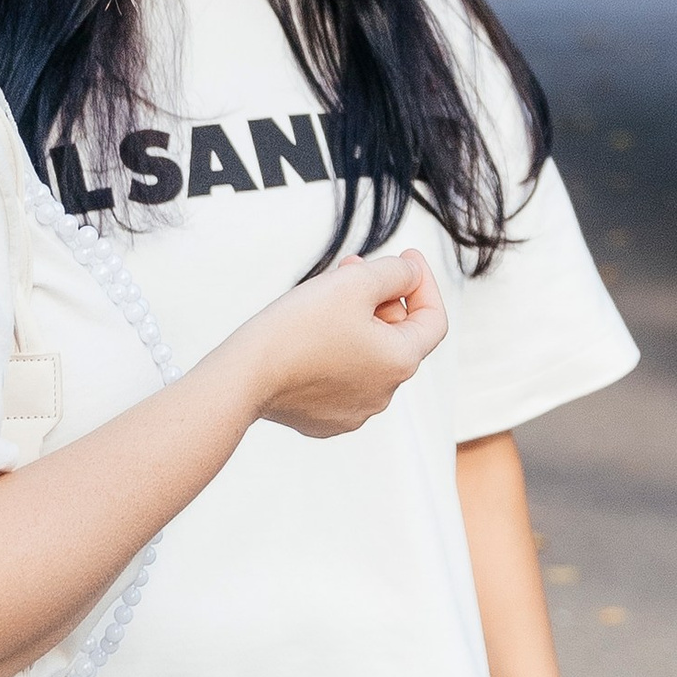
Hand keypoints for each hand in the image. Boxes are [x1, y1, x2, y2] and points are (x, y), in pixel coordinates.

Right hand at [244, 247, 447, 437]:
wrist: (243, 376)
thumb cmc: (298, 328)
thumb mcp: (355, 282)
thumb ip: (396, 272)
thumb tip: (411, 274)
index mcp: (400, 363)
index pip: (433, 319)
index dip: (423, 283)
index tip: (407, 257)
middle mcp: (383, 394)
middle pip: (397, 335)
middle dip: (381, 297)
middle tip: (352, 269)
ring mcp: (353, 410)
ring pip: (367, 354)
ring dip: (357, 322)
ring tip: (326, 297)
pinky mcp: (323, 418)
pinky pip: (340, 377)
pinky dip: (335, 350)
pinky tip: (309, 333)